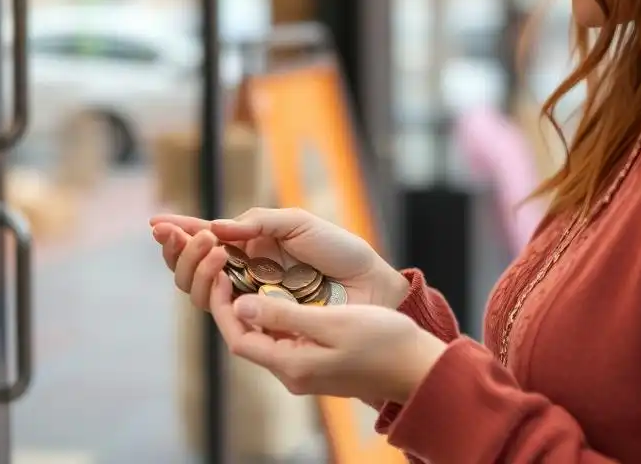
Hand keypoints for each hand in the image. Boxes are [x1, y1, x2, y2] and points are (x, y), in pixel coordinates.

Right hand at [150, 208, 409, 309]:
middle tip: (190, 235)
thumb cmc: (339, 250)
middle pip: (191, 270)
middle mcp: (243, 274)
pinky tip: (219, 269)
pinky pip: (223, 313)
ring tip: (213, 248)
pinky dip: (212, 290)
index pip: (203, 240)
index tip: (156, 224)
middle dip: (181, 251)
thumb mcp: (298, 223)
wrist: (368, 283)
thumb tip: (216, 228)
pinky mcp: (260, 322)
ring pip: (198, 292)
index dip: (177, 234)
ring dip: (195, 267)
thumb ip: (257, 222)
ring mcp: (250, 299)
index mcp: (250, 246)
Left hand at [208, 274, 446, 402]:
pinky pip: (284, 338)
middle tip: (228, 267)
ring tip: (249, 273)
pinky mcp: (318, 363)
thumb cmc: (383, 342)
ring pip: (264, 336)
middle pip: (247, 338)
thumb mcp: (333, 322)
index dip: (223, 305)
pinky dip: (274, 314)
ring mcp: (306, 370)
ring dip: (252, 307)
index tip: (221, 272)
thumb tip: (242, 305)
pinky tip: (279, 292)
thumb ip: (285, 315)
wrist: (420, 368)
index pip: (238, 337)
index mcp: (292, 365)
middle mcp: (293, 372)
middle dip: (232, 303)